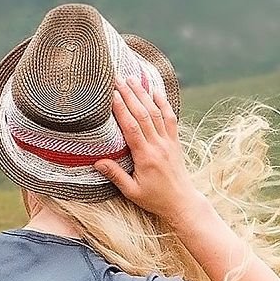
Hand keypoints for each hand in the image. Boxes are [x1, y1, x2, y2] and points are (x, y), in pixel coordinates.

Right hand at [94, 77, 202, 223]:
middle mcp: (158, 146)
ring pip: (156, 113)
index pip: (131, 128)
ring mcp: (169, 142)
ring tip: (132, 79)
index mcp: (145, 157)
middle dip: (129, 94)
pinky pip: (170, 118)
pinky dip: (164, 103)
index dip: (121, 109)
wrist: (182, 203)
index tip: (110, 93)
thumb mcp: (132, 192)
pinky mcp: (175, 142)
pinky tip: (156, 90)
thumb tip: (97, 162)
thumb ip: (116, 176)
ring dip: (144, 94)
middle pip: (143, 114)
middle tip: (117, 78)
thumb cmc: (155, 199)